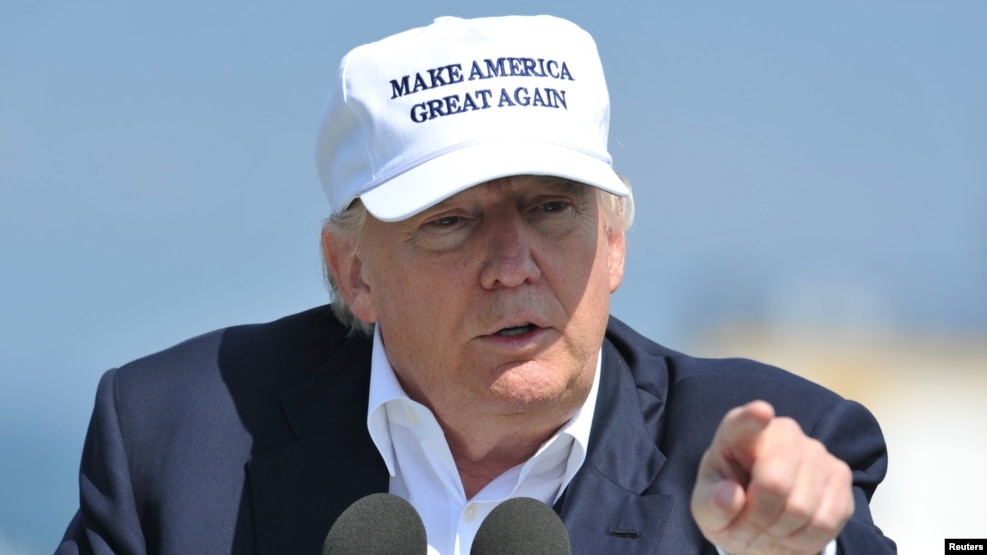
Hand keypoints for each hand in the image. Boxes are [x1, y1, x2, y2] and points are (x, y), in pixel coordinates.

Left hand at [690, 400, 853, 554]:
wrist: (762, 524)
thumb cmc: (730, 507)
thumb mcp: (707, 510)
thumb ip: (711, 504)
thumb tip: (728, 496)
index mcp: (736, 433)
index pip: (743, 423)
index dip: (753, 418)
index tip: (760, 412)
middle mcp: (780, 432)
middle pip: (774, 484)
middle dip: (760, 516)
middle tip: (750, 523)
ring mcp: (815, 450)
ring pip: (801, 508)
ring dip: (782, 530)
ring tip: (771, 525)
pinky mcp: (840, 474)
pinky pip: (826, 520)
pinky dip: (806, 537)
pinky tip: (794, 529)